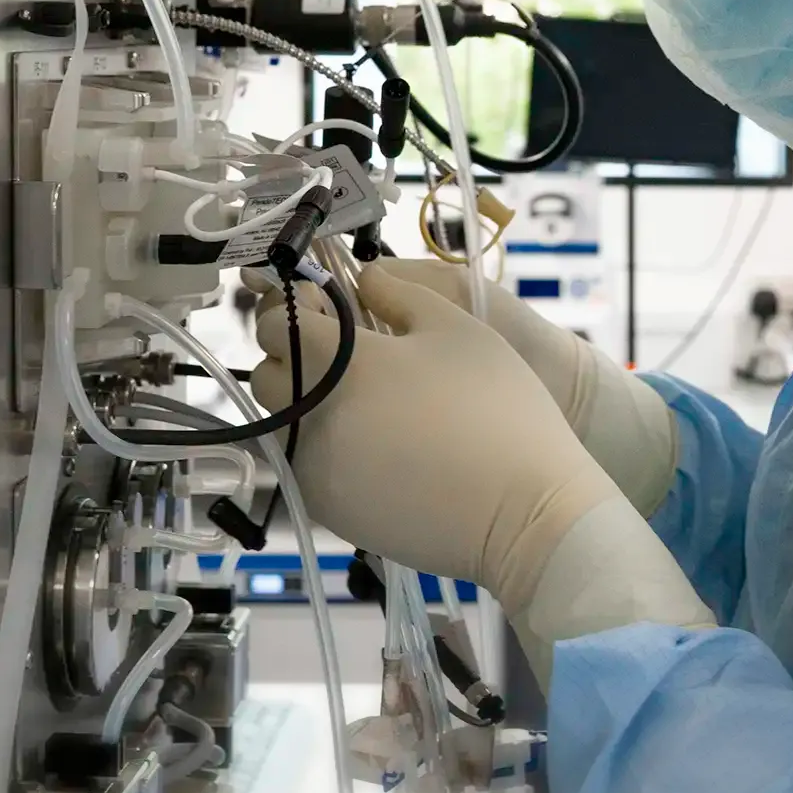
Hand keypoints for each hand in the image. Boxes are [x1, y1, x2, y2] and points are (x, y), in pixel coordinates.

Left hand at [255, 267, 711, 682]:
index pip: (278, 322)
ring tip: (365, 399)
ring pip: (283, 424)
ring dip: (306, 403)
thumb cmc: (498, 408)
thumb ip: (400, 294)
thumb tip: (362, 279)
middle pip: (268, 376)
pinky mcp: (331, 511)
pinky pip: (307, 465)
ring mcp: (317, 470)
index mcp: (341, 362)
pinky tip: (378, 443)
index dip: (297, 306)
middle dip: (293, 355)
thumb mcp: (460, 328)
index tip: (327, 304)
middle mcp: (313, 416)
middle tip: (344, 350)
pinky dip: (327, 447)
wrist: (525, 512)